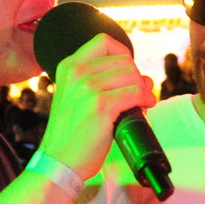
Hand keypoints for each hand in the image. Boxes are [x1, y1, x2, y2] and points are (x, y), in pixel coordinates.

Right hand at [38, 36, 155, 178]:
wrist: (58, 162)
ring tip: (140, 104)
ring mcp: (88, 88)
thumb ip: (103, 82)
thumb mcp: (76, 98)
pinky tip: (145, 107)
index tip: (127, 73)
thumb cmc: (71, 134)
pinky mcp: (101, 106)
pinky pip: (136, 93)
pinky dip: (146, 99)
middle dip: (136, 77)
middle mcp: (76, 72)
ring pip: (133, 75)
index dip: (123, 54)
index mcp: (68, 66)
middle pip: (124, 59)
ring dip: (142, 90)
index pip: (104, 41)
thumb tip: (144, 78)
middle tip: (136, 95)